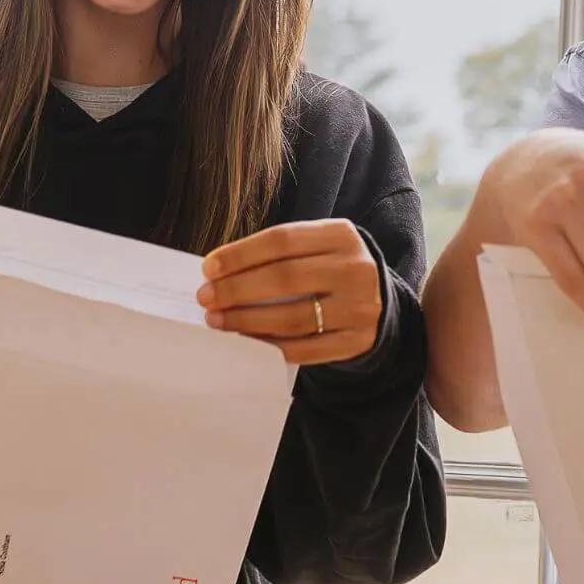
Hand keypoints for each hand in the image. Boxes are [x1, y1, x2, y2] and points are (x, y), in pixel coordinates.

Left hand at [198, 219, 384, 365]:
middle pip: (285, 278)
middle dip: (237, 289)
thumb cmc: (329, 269)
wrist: (377, 299)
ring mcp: (359, 307)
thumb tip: (219, 274)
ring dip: (247, 320)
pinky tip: (246, 340)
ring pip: (292, 317)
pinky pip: (304, 348)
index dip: (241, 254)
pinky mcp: (355, 341)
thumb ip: (277, 254)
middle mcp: (355, 269)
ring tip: (218, 320)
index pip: (282, 240)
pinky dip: (270, 345)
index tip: (209, 268)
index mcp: (340, 236)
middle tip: (206, 298)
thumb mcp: (316, 247)